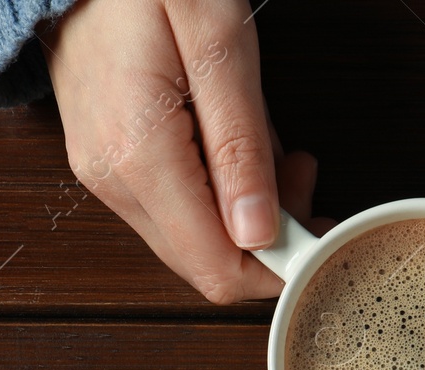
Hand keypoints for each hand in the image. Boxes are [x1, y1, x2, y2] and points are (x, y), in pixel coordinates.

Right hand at [42, 0, 328, 302]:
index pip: (216, 267)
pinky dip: (218, 188)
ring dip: (246, 207)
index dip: (279, 264)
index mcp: (139, 156)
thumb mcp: (219, 46)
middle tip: (298, 170)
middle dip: (268, 233)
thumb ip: (241, 145)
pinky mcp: (109, 163)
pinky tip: (232, 139)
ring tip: (269, 142)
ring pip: (195, 238)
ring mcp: (105, 174)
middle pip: (206, 263)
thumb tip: (260, 233)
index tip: (318, 228)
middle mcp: (113, 180)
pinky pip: (176, 206)